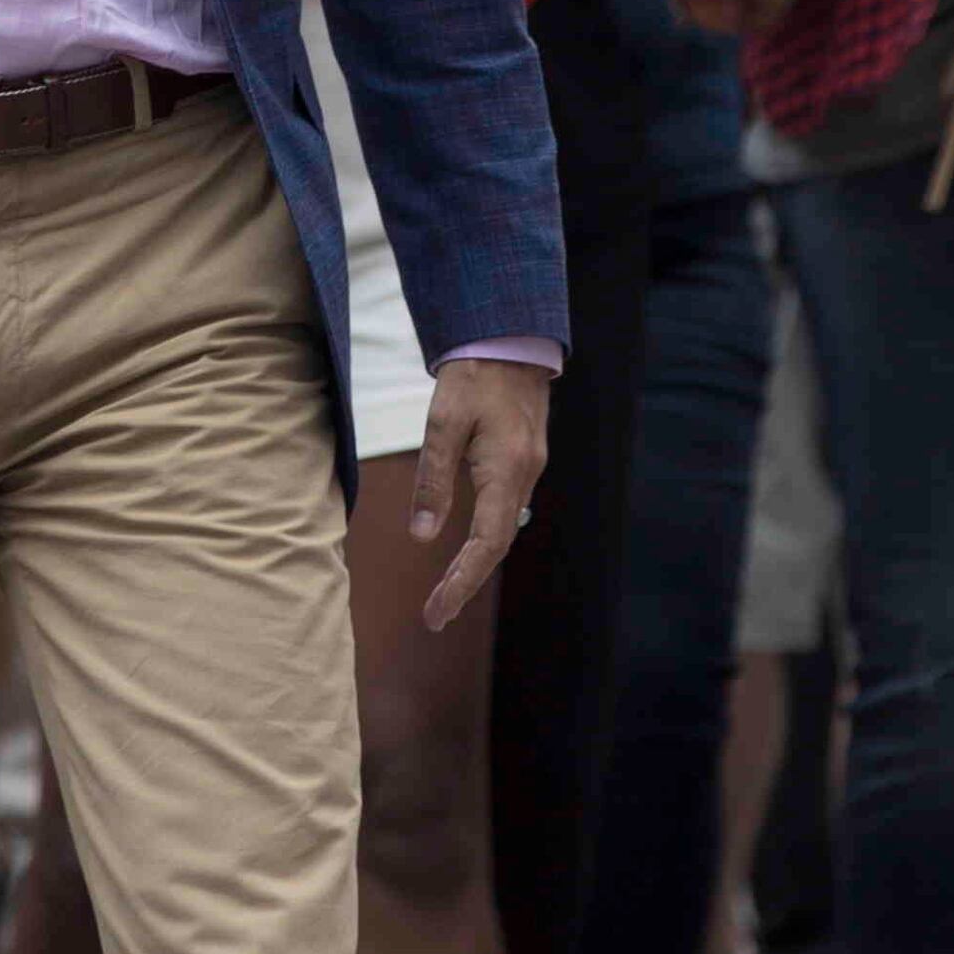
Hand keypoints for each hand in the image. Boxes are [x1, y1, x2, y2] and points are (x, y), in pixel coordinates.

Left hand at [409, 357, 549, 633]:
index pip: (486, 545)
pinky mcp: (524, 460)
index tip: (436, 614)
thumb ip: (434, 480)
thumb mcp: (443, 423)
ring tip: (446, 592)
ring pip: (504, 530)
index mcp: (506, 471)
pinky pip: (506, 510)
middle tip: (435, 616)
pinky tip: (468, 548)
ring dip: (476, 563)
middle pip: (498, 545)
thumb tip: (423, 536)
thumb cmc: (474, 375)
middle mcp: (525, 477)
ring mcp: (529, 469)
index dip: (461, 583)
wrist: (510, 337)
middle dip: (466, 583)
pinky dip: (486, 537)